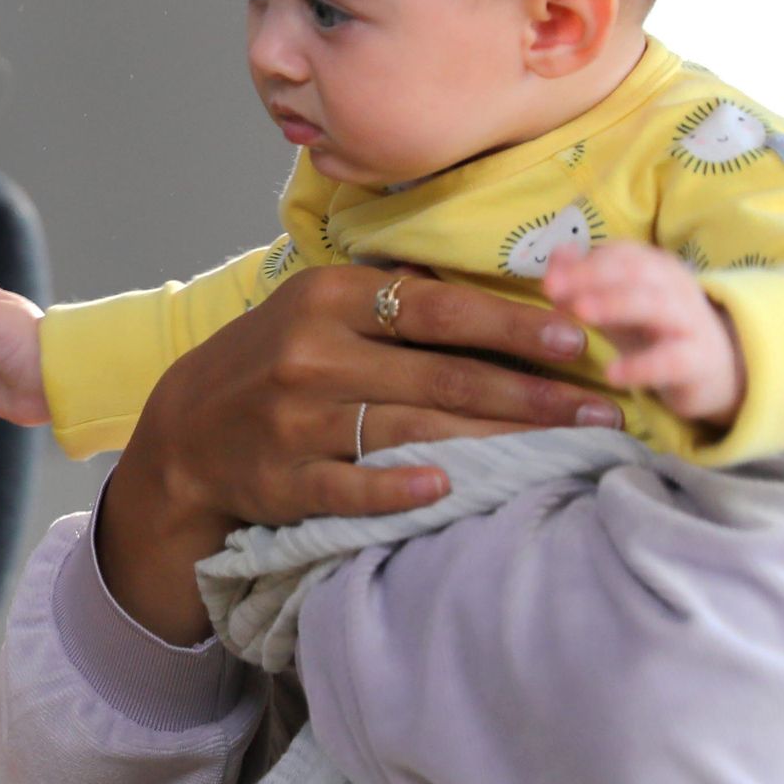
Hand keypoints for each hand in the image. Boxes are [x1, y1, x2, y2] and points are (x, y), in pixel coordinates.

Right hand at [96, 263, 622, 643]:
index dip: (511, 324)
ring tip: (562, 450)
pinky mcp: (280, 480)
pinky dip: (396, 487)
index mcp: (328, 299)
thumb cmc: (275, 362)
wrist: (184, 435)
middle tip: (598, 409)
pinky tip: (448, 488)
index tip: (577, 339)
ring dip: (495, 442)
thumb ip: (394, 300)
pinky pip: (350, 485)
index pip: (437, 308)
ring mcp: (294, 419)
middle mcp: (312, 353)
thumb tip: (502, 294)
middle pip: (439, 375)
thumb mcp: (319, 309)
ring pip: (410, 429)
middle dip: (530, 393)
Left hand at [541, 243, 740, 428]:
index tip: (548, 280)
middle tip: (552, 288)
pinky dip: (643, 366)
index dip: (583, 263)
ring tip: (580, 313)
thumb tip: (555, 256)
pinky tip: (613, 374)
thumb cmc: (653, 333)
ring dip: (615, 304)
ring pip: (655, 305)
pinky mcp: (698, 361)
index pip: (620, 254)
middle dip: (592, 276)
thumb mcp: (615, 307)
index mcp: (656, 268)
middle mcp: (676, 287)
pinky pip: (672, 360)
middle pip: (636, 271)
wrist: (712, 372)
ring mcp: (690, 322)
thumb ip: (583, 284)